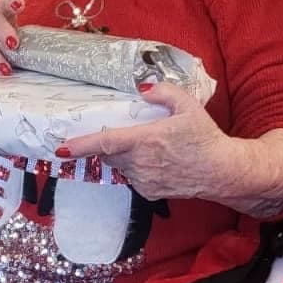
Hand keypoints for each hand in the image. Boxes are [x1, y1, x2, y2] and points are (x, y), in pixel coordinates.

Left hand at [58, 83, 233, 201]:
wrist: (221, 171)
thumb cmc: (205, 137)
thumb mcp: (189, 105)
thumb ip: (164, 92)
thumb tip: (144, 89)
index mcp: (146, 140)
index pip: (105, 143)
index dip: (81, 145)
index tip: (61, 148)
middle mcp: (140, 163)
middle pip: (109, 154)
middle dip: (107, 144)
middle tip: (117, 132)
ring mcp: (144, 180)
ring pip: (120, 166)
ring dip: (123, 155)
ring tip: (145, 145)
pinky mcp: (149, 192)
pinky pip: (132, 177)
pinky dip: (135, 167)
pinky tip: (155, 160)